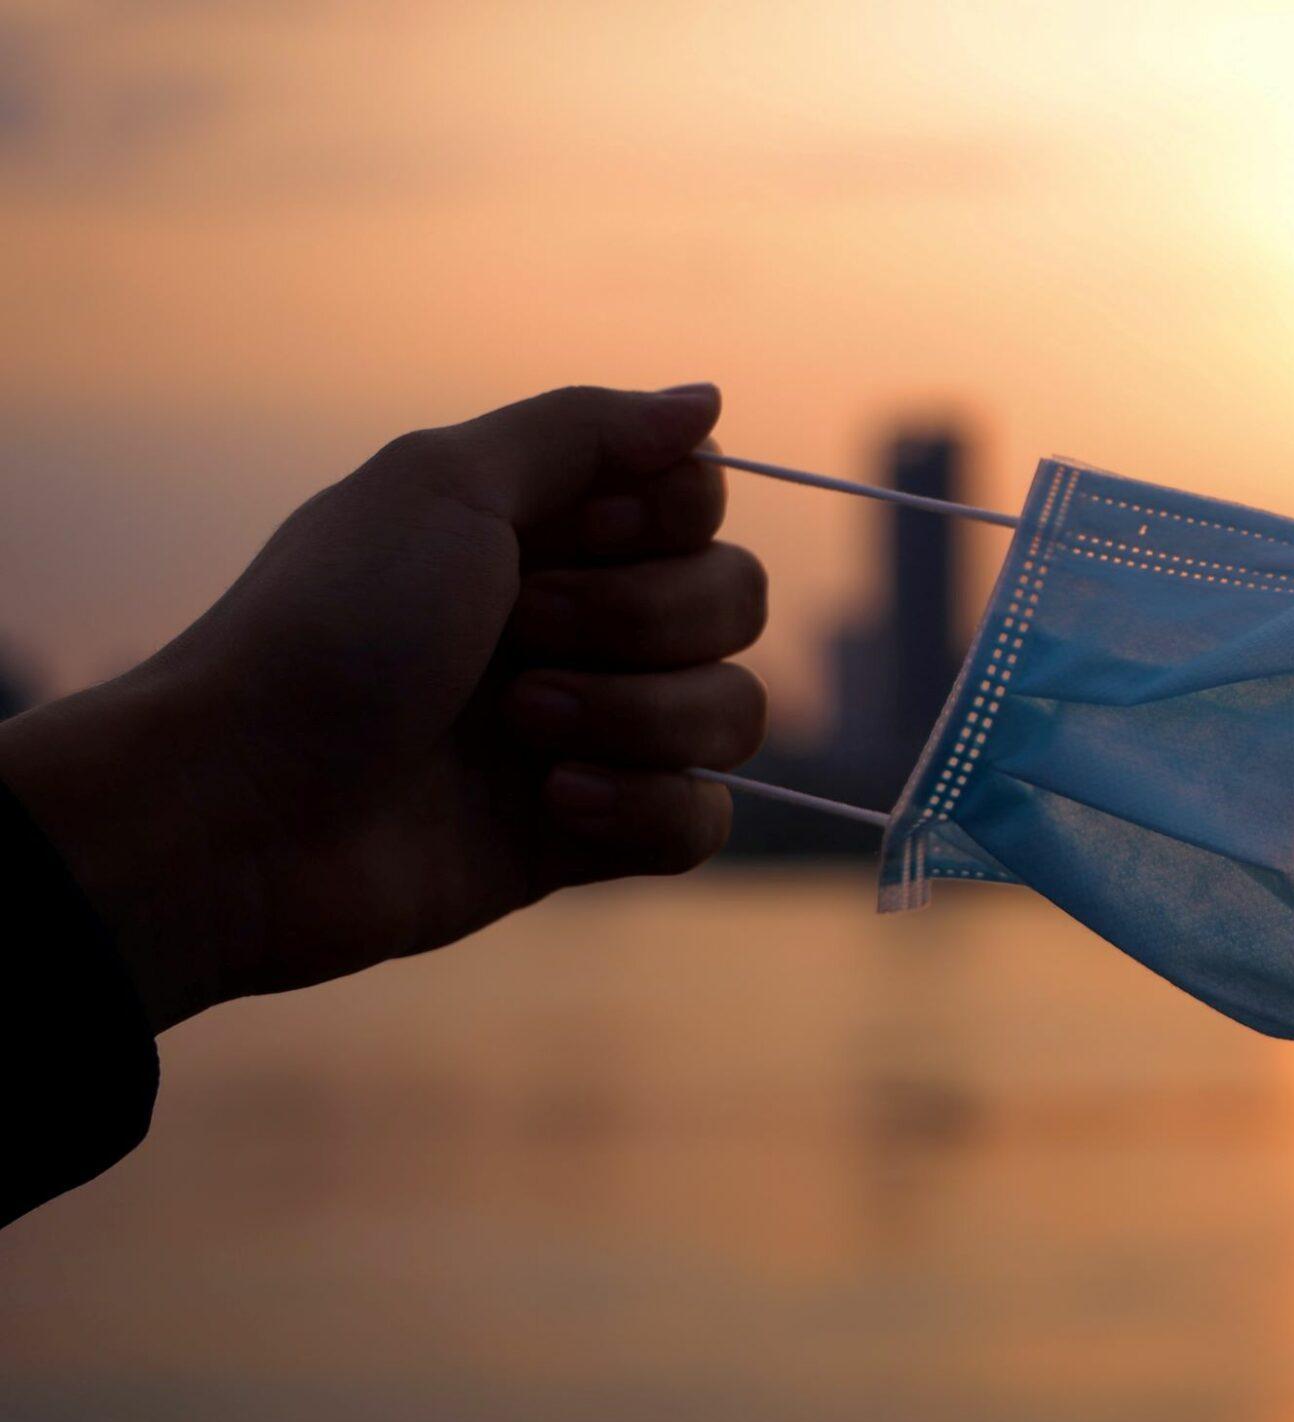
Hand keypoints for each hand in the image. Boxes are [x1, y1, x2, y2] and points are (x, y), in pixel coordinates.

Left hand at [0, 384, 766, 1030]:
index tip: (561, 538)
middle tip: (518, 635)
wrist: (243, 808)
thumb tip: (709, 398)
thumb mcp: (444, 485)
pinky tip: (554, 806)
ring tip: (520, 730)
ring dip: (638, 717)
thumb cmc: (328, 631)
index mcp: (546, 530)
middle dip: (642, 621)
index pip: (701, 501)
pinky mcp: (592, 834)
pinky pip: (701, 819)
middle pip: (735, 600)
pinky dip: (645, 810)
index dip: (662, 521)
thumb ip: (586, 432)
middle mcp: (583, 622)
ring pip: (733, 713)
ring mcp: (594, 730)